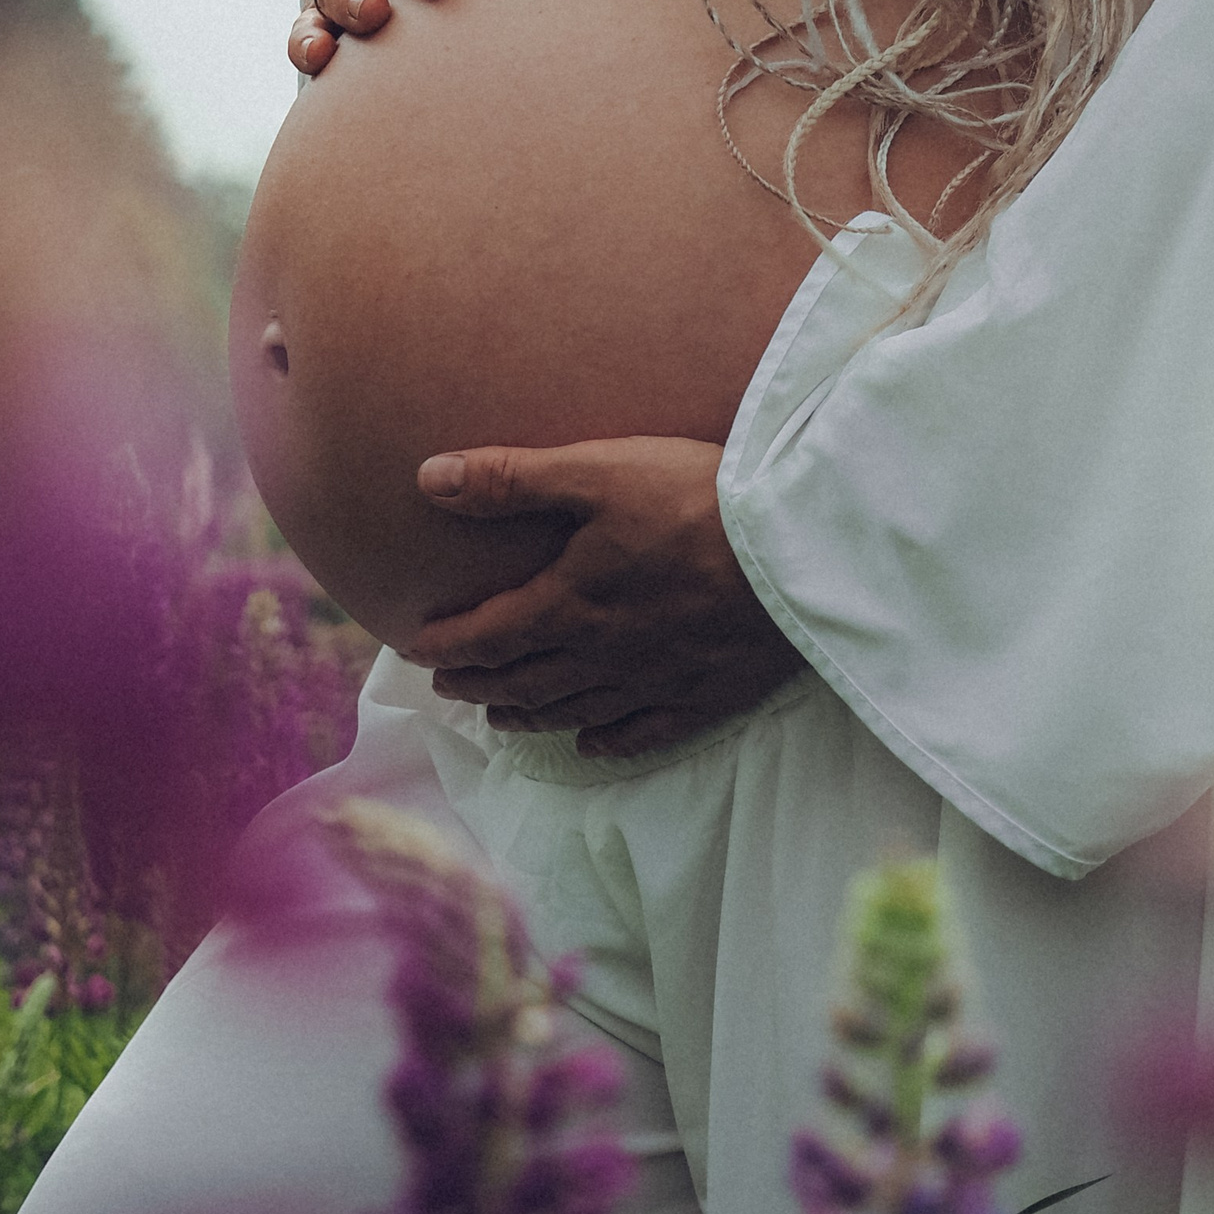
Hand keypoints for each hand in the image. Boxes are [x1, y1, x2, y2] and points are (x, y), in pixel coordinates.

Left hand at [400, 436, 801, 760]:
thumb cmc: (697, 500)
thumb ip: (513, 478)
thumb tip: (427, 478)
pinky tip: (589, 742)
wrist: (797, 552)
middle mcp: (602, 656)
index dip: (446, 643)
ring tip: (499, 714)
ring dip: (527, 714)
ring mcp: (653, 682)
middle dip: (478, 681)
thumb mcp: (600, 470)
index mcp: (571, 604)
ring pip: (572, 711)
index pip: (489, 635)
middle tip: (447, 682)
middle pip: (524, 680)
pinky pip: (640, 732)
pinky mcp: (703, 696)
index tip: (416, 647)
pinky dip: (604, 740)